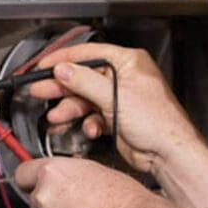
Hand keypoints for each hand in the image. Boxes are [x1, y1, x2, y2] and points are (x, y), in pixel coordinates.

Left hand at [12, 157, 156, 207]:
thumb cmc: (120, 196)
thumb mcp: (91, 170)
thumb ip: (67, 174)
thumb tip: (62, 179)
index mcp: (52, 172)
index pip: (22, 173)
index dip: (30, 179)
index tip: (33, 183)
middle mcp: (44, 195)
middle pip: (34, 197)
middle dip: (50, 201)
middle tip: (73, 202)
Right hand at [23, 43, 206, 173]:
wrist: (168, 154)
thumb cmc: (158, 122)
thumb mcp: (116, 96)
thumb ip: (85, 81)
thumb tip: (64, 69)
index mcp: (128, 63)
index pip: (90, 53)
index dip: (64, 59)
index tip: (44, 65)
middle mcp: (123, 78)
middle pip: (83, 77)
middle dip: (61, 87)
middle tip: (39, 90)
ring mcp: (119, 98)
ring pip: (85, 99)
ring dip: (70, 109)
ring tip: (57, 117)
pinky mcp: (116, 118)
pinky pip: (92, 116)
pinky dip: (86, 123)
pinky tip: (88, 130)